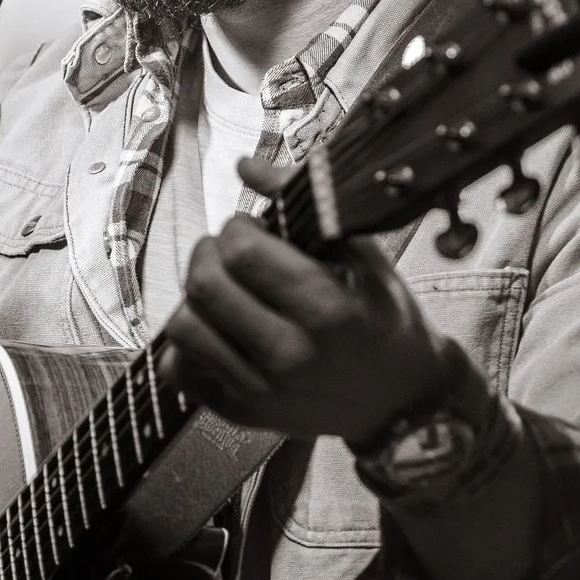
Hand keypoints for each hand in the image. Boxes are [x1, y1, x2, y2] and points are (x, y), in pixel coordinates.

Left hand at [158, 158, 482, 441]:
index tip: (252, 229)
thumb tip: (245, 166)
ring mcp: (263, 392)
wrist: (401, 399)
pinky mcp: (241, 414)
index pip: (242, 251)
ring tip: (223, 290)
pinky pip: (179, 369)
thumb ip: (304, 205)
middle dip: (209, 253)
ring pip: (182, 327)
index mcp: (328, 312)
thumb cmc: (383, 320)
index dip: (239, 228)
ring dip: (194, 297)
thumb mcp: (362, 257)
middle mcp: (291, 356)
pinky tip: (217, 329)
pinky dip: (187, 344)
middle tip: (229, 252)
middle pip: (206, 286)